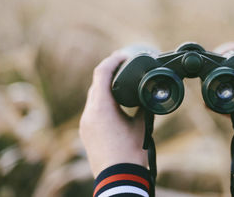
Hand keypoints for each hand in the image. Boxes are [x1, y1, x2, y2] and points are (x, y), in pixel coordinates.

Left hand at [79, 51, 146, 177]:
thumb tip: (148, 95)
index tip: (124, 55)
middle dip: (109, 72)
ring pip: (93, 97)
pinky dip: (102, 101)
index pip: (101, 73)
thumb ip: (143, 107)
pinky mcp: (86, 132)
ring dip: (105, 87)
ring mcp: (85, 123)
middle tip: (125, 66)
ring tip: (120, 83)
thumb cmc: (131, 153)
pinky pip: (92, 109)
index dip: (113, 60)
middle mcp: (89, 113)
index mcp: (101, 108)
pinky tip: (114, 104)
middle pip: (95, 84)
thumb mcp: (141, 126)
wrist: (119, 177)